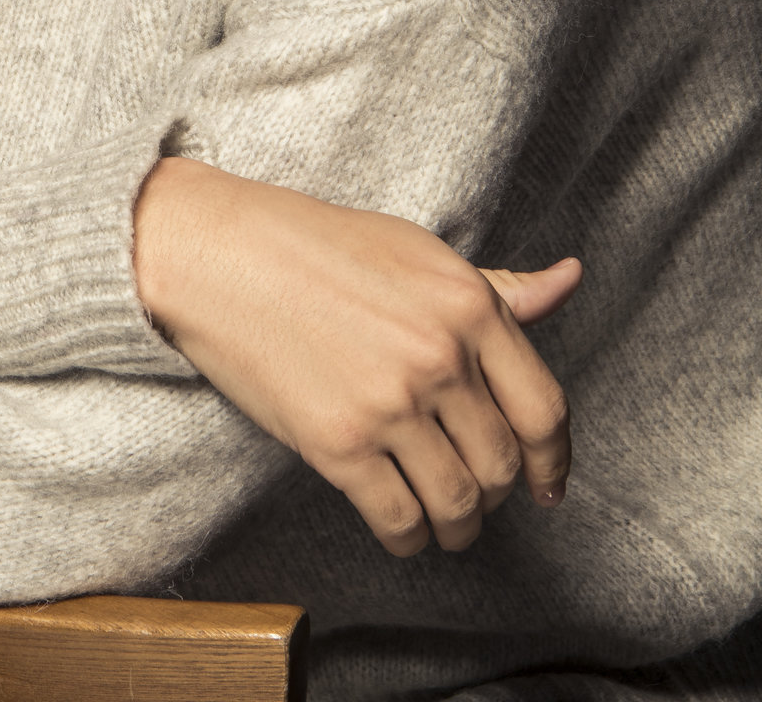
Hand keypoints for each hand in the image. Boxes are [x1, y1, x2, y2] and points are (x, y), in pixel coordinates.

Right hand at [133, 159, 578, 555]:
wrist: (217, 254)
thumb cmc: (312, 244)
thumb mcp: (416, 251)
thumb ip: (497, 285)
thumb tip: (569, 282)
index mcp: (467, 304)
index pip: (545, 409)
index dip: (553, 460)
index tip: (546, 483)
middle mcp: (439, 356)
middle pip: (502, 463)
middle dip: (497, 494)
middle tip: (477, 496)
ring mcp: (390, 402)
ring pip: (458, 502)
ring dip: (458, 527)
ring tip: (445, 523)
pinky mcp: (339, 444)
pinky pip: (400, 520)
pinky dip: (410, 541)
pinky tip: (402, 531)